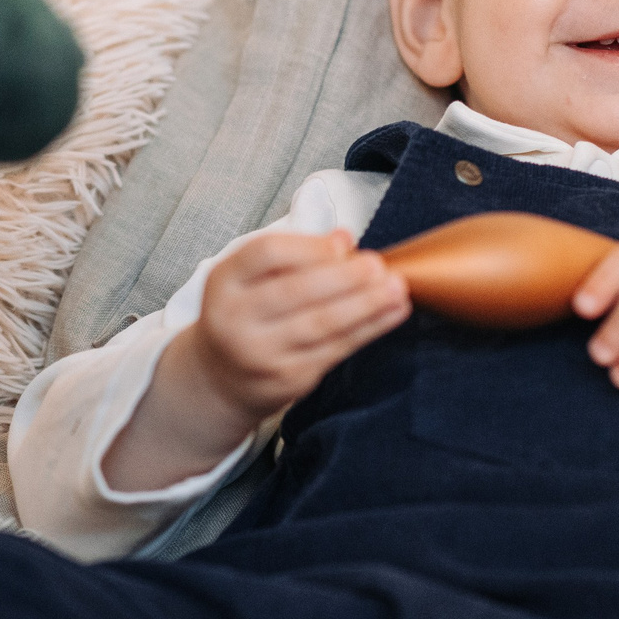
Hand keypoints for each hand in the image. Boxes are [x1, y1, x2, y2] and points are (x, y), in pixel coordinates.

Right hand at [187, 229, 410, 420]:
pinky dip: (368, 329)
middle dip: (345, 276)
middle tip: (378, 265)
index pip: (265, 254)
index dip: (309, 247)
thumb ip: (294, 254)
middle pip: (296, 291)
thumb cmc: (245, 315)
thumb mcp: (251, 278)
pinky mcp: (287, 378)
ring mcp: (260, 353)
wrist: (221, 379)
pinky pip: (335, 350)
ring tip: (396, 288)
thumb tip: (343, 239)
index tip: (343, 243)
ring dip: (366, 304)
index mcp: (225, 281)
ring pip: (321, 324)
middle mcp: (235, 318)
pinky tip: (390, 313)